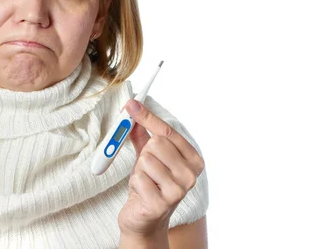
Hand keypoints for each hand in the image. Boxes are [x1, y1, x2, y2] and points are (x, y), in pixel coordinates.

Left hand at [118, 99, 204, 239]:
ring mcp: (178, 191)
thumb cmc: (149, 185)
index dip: (147, 117)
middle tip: (146, 167)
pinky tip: (142, 193)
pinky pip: (138, 178)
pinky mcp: (161, 203)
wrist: (144, 219)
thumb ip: (143, 134)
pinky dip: (135, 183)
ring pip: (146, 160)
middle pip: (157, 144)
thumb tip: (132, 109)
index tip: (131, 104)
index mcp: (193, 160)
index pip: (168, 132)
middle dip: (145, 153)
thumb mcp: (148, 157)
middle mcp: (191, 175)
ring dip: (139, 170)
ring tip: (145, 182)